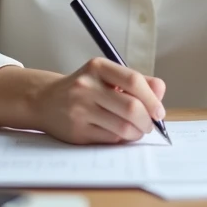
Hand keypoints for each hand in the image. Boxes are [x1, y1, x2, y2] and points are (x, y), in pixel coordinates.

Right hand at [32, 57, 166, 144]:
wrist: (45, 100)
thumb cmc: (84, 88)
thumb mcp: (107, 76)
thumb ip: (137, 81)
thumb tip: (160, 91)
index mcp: (97, 67)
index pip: (134, 81)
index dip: (152, 99)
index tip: (159, 111)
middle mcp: (86, 87)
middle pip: (131, 108)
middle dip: (147, 121)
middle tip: (150, 125)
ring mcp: (80, 110)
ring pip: (123, 128)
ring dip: (136, 133)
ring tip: (136, 130)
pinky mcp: (77, 131)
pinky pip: (110, 139)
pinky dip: (121, 139)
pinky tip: (119, 134)